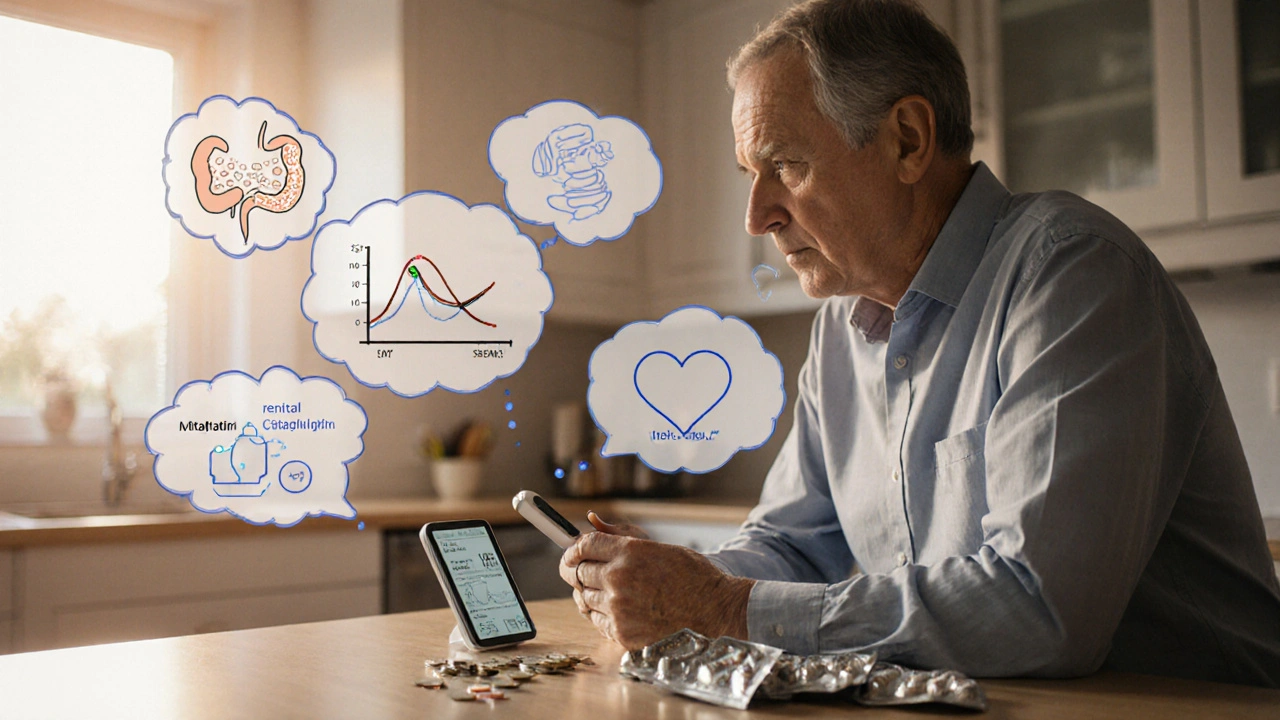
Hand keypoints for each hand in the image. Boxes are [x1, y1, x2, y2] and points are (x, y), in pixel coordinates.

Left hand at [558, 514, 753, 649]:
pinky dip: (601, 616)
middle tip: (580, 573)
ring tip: (607, 593)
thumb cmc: (692, 575)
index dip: (573, 548)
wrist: (715, 611)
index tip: (571, 553)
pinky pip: (597, 622)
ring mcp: (619, 607)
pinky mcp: (622, 632)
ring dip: (590, 595)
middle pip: (579, 572)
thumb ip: (621, 536)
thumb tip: (591, 521)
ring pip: (585, 599)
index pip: (584, 546)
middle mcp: (619, 577)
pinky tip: (616, 610)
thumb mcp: (659, 547)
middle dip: (577, 571)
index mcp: (629, 551)